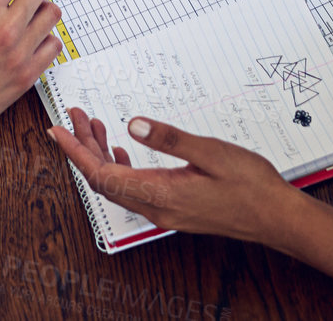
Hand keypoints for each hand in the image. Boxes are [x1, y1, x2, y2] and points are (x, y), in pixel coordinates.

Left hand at [49, 109, 296, 243]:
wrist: (275, 216)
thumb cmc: (249, 184)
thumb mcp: (210, 152)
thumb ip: (169, 139)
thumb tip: (132, 125)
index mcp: (160, 195)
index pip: (102, 175)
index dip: (76, 152)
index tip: (57, 130)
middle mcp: (157, 207)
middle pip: (104, 180)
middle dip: (84, 146)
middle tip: (76, 116)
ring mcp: (165, 210)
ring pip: (118, 183)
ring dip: (101, 154)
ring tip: (94, 125)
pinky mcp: (174, 207)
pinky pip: (134, 188)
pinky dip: (120, 165)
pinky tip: (122, 150)